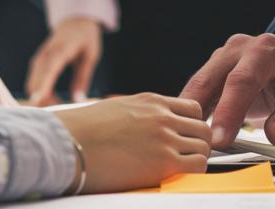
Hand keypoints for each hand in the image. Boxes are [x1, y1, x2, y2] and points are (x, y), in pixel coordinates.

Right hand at [26, 18, 101, 106]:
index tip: (39, 100)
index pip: (49, 69)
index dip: (43, 85)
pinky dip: (40, 93)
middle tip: (62, 112)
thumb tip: (78, 100)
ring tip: (60, 106)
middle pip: (36, 81)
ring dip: (42, 99)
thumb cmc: (85, 39)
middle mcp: (45, 55)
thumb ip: (83, 78)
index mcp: (60, 51)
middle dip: (44, 100)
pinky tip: (53, 99)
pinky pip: (33, 82)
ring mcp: (39, 59)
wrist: (75, 22)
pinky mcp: (37, 64)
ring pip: (32, 85)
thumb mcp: (90, 57)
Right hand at [54, 93, 210, 193]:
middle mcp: (162, 116)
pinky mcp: (164, 162)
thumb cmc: (82, 130)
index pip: (192, 109)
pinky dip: (195, 170)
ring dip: (198, 157)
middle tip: (190, 154)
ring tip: (183, 167)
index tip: (187, 137)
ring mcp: (165, 138)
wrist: (69, 143)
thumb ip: (139, 114)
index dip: (192, 125)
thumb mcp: (116, 108)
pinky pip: (199, 164)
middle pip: (203, 127)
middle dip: (200, 142)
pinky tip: (180, 174)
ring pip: (205, 146)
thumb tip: (143, 127)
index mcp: (151, 101)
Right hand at [179, 34, 274, 148]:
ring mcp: (221, 58)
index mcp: (266, 50)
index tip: (219, 139)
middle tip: (197, 147)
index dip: (228, 111)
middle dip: (198, 115)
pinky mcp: (212, 70)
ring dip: (188, 115)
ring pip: (196, 86)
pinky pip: (196, 92)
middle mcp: (238, 49)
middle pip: (209, 81)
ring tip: (187, 144)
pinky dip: (190, 113)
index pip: (242, 80)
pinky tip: (187, 132)